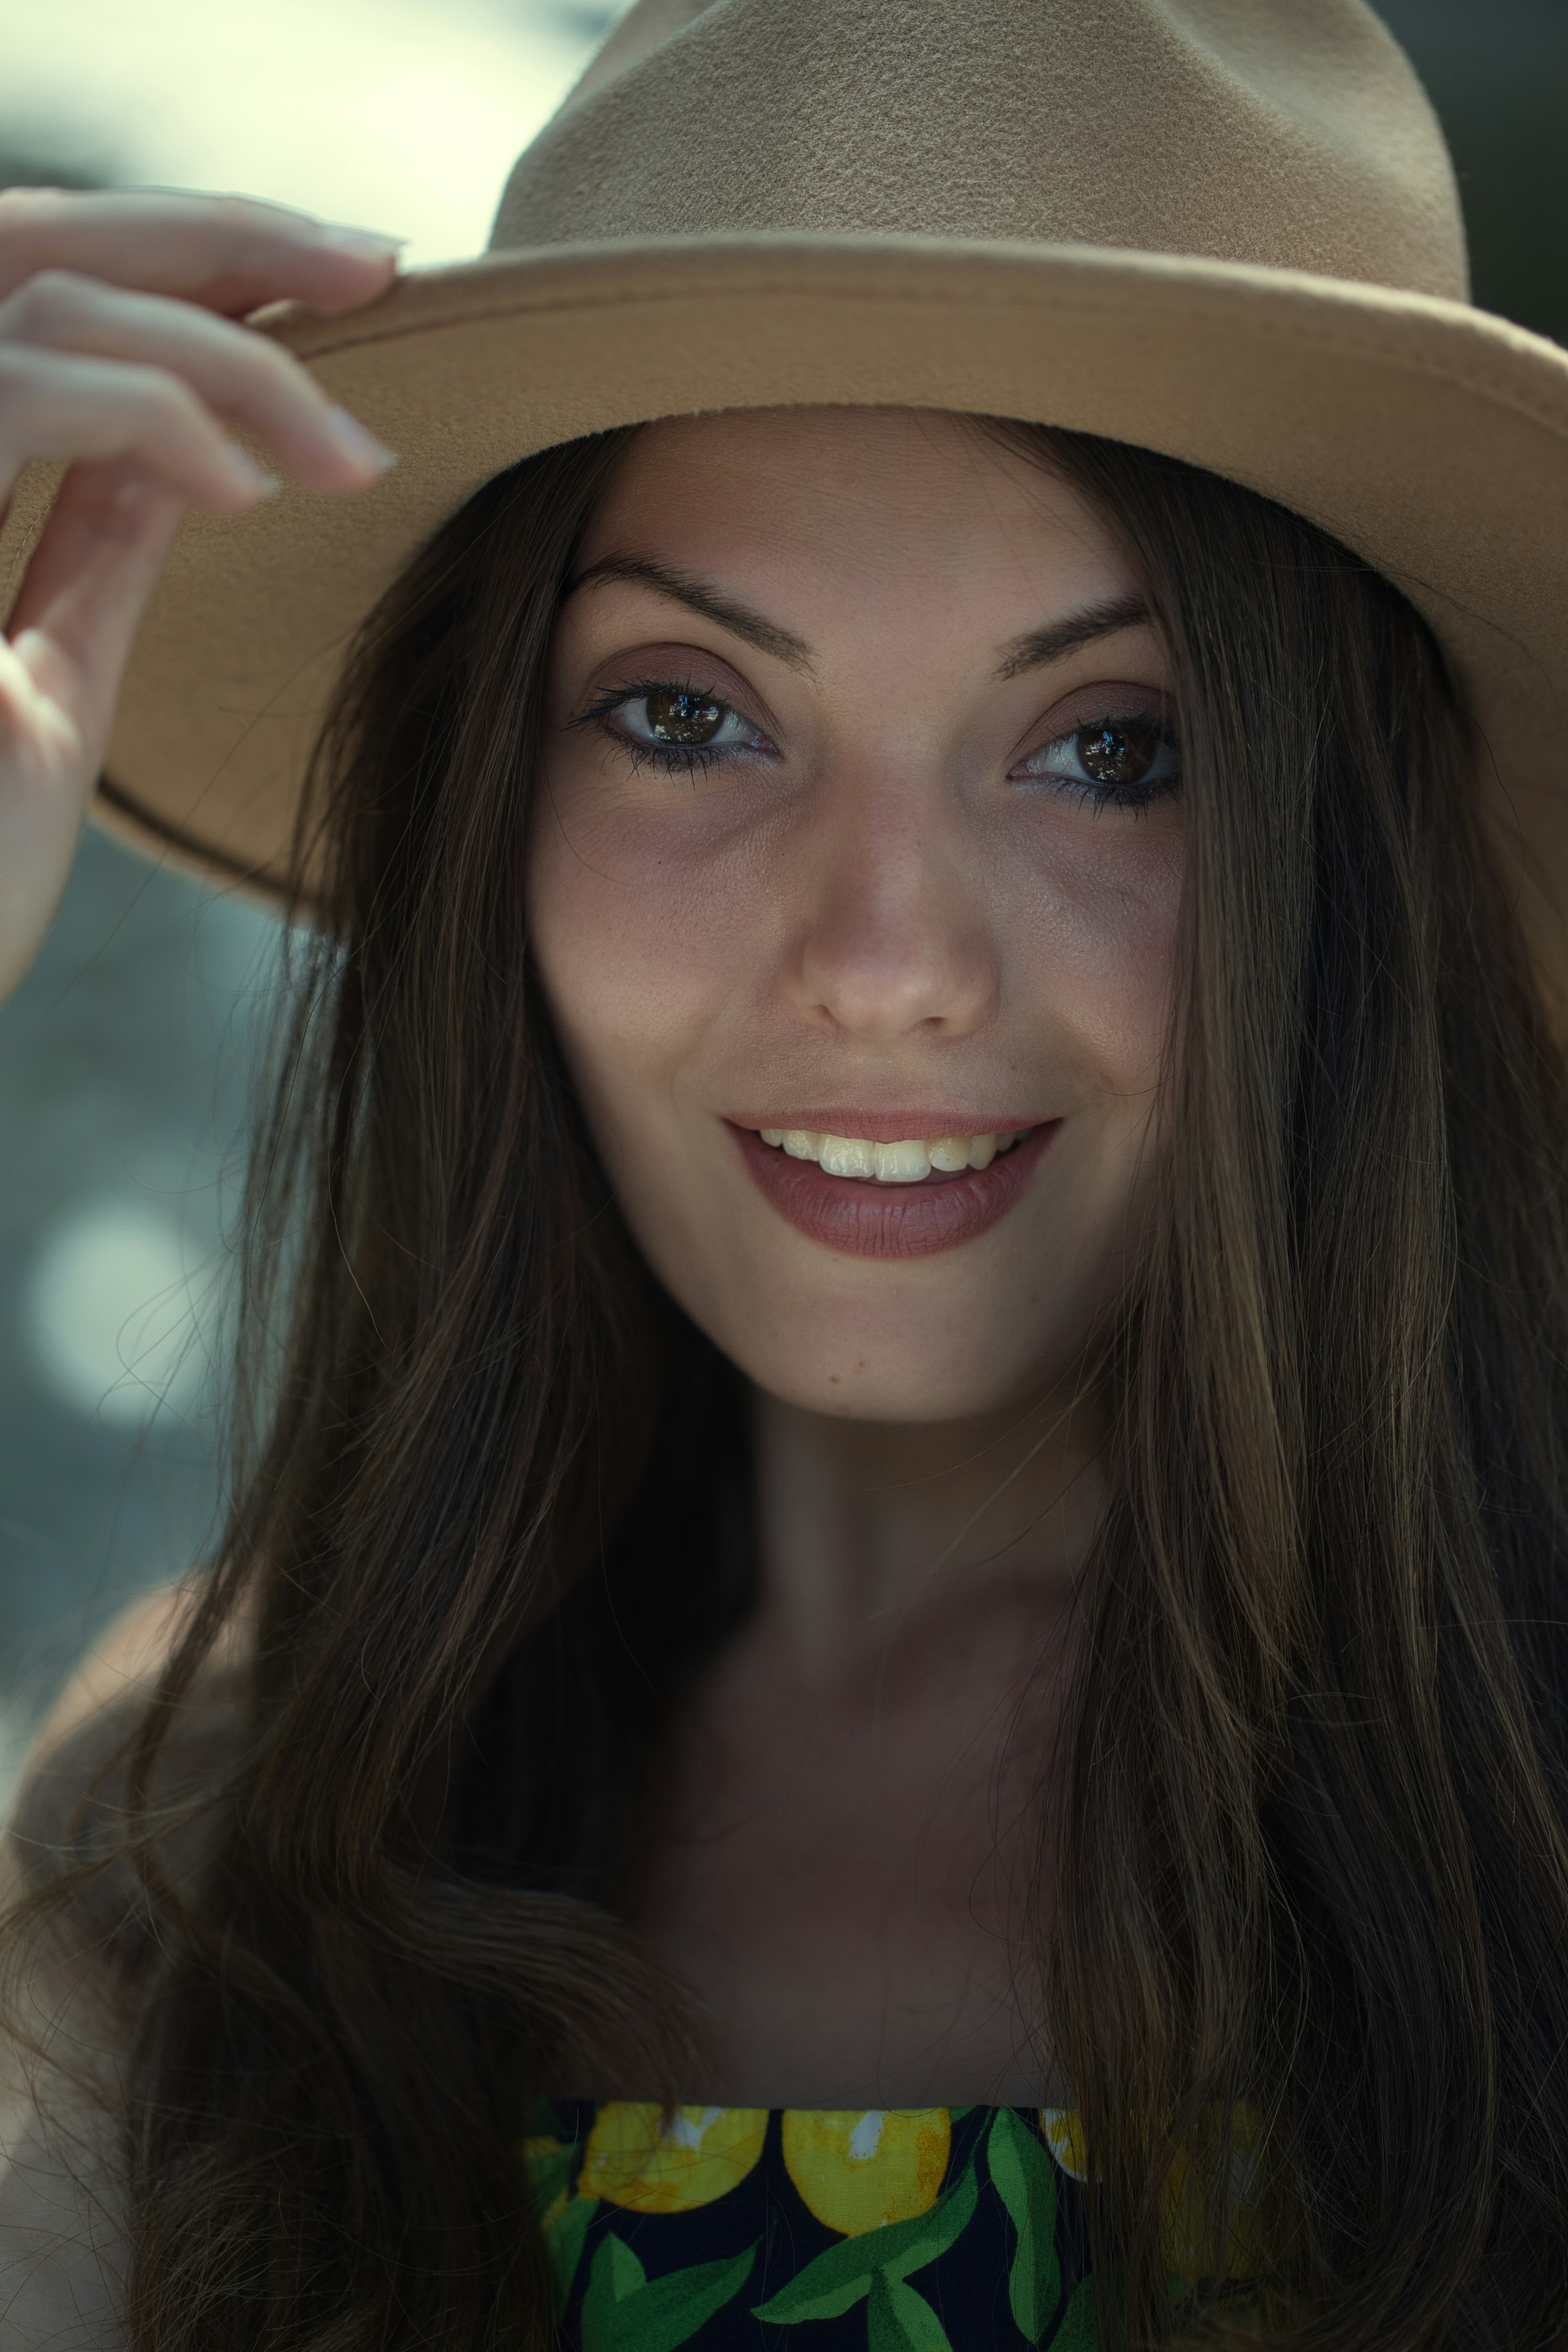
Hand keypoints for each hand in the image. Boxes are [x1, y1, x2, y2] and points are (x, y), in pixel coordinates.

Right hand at [0, 188, 399, 1001]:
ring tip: (352, 458)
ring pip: (44, 288)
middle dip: (224, 235)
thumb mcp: (48, 682)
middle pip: (38, 238)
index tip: (345, 291)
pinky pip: (17, 389)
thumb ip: (88, 550)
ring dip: (227, 352)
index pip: (48, 289)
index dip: (191, 262)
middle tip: (383, 270)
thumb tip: (185, 456)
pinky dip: (147, 411)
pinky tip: (241, 489)